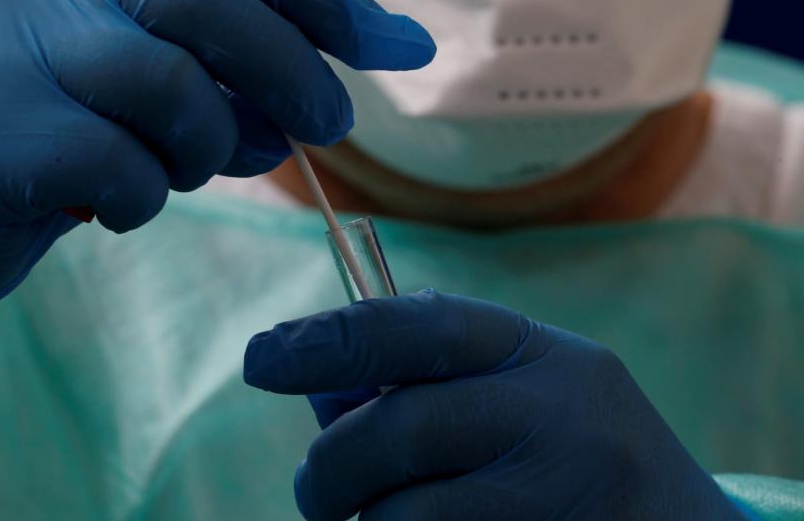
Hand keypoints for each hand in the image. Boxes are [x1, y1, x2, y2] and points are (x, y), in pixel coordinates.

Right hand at [0, 0, 434, 362]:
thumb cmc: (36, 122)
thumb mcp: (131, 66)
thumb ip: (222, 60)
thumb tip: (341, 78)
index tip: (396, 48)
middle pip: (215, 5)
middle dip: (291, 75)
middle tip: (325, 127)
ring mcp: (14, 42)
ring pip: (176, 95)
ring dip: (202, 150)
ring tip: (174, 168)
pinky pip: (124, 169)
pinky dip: (141, 200)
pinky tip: (112, 203)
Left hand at [244, 290, 745, 520]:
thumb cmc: (569, 456)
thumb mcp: (516, 395)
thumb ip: (426, 385)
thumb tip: (315, 391)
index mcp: (538, 353)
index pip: (417, 328)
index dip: (329, 339)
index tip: (260, 358)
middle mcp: (557, 414)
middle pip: (399, 428)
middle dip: (331, 467)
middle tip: (315, 489)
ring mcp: (560, 497)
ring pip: (406, 516)